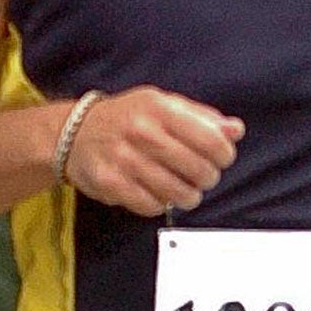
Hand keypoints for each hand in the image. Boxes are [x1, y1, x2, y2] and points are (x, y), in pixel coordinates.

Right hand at [66, 87, 243, 217]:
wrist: (75, 133)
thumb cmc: (127, 119)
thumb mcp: (163, 105)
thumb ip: (201, 117)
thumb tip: (235, 130)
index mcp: (160, 108)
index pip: (211, 139)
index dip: (224, 155)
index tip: (221, 159)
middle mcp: (142, 132)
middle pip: (198, 170)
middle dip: (207, 178)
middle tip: (201, 177)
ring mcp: (125, 159)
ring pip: (178, 192)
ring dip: (188, 196)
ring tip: (184, 190)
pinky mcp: (112, 183)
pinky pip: (152, 205)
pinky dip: (160, 204)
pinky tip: (157, 193)